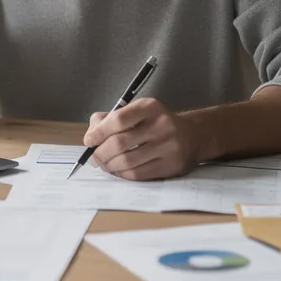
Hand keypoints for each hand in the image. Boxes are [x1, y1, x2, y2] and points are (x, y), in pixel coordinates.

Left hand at [82, 98, 203, 180]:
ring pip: (127, 161)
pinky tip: (119, 170)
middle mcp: (162, 125)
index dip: (99, 132)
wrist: (192, 136)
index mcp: (150, 107)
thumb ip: (111, 118)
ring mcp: (168, 146)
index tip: (88, 140)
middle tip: (94, 157)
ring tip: (105, 164)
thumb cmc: (156, 123)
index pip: (118, 119)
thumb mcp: (137, 111)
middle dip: (100, 153)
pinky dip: (122, 174)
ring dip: (109, 166)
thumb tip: (91, 135)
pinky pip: (138, 174)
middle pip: (119, 143)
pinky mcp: (171, 165)